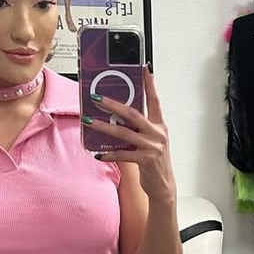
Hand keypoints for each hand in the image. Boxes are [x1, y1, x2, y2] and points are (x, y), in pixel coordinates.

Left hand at [89, 68, 176, 201]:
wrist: (163, 185)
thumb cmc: (154, 161)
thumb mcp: (150, 140)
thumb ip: (138, 128)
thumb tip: (116, 116)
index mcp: (159, 125)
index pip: (154, 100)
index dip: (150, 84)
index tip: (145, 69)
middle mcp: (157, 133)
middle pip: (133, 113)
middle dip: (113, 104)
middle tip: (97, 97)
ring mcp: (152, 146)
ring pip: (124, 133)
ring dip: (104, 126)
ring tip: (89, 121)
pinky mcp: (145, 160)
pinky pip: (123, 154)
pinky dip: (109, 153)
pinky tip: (98, 153)